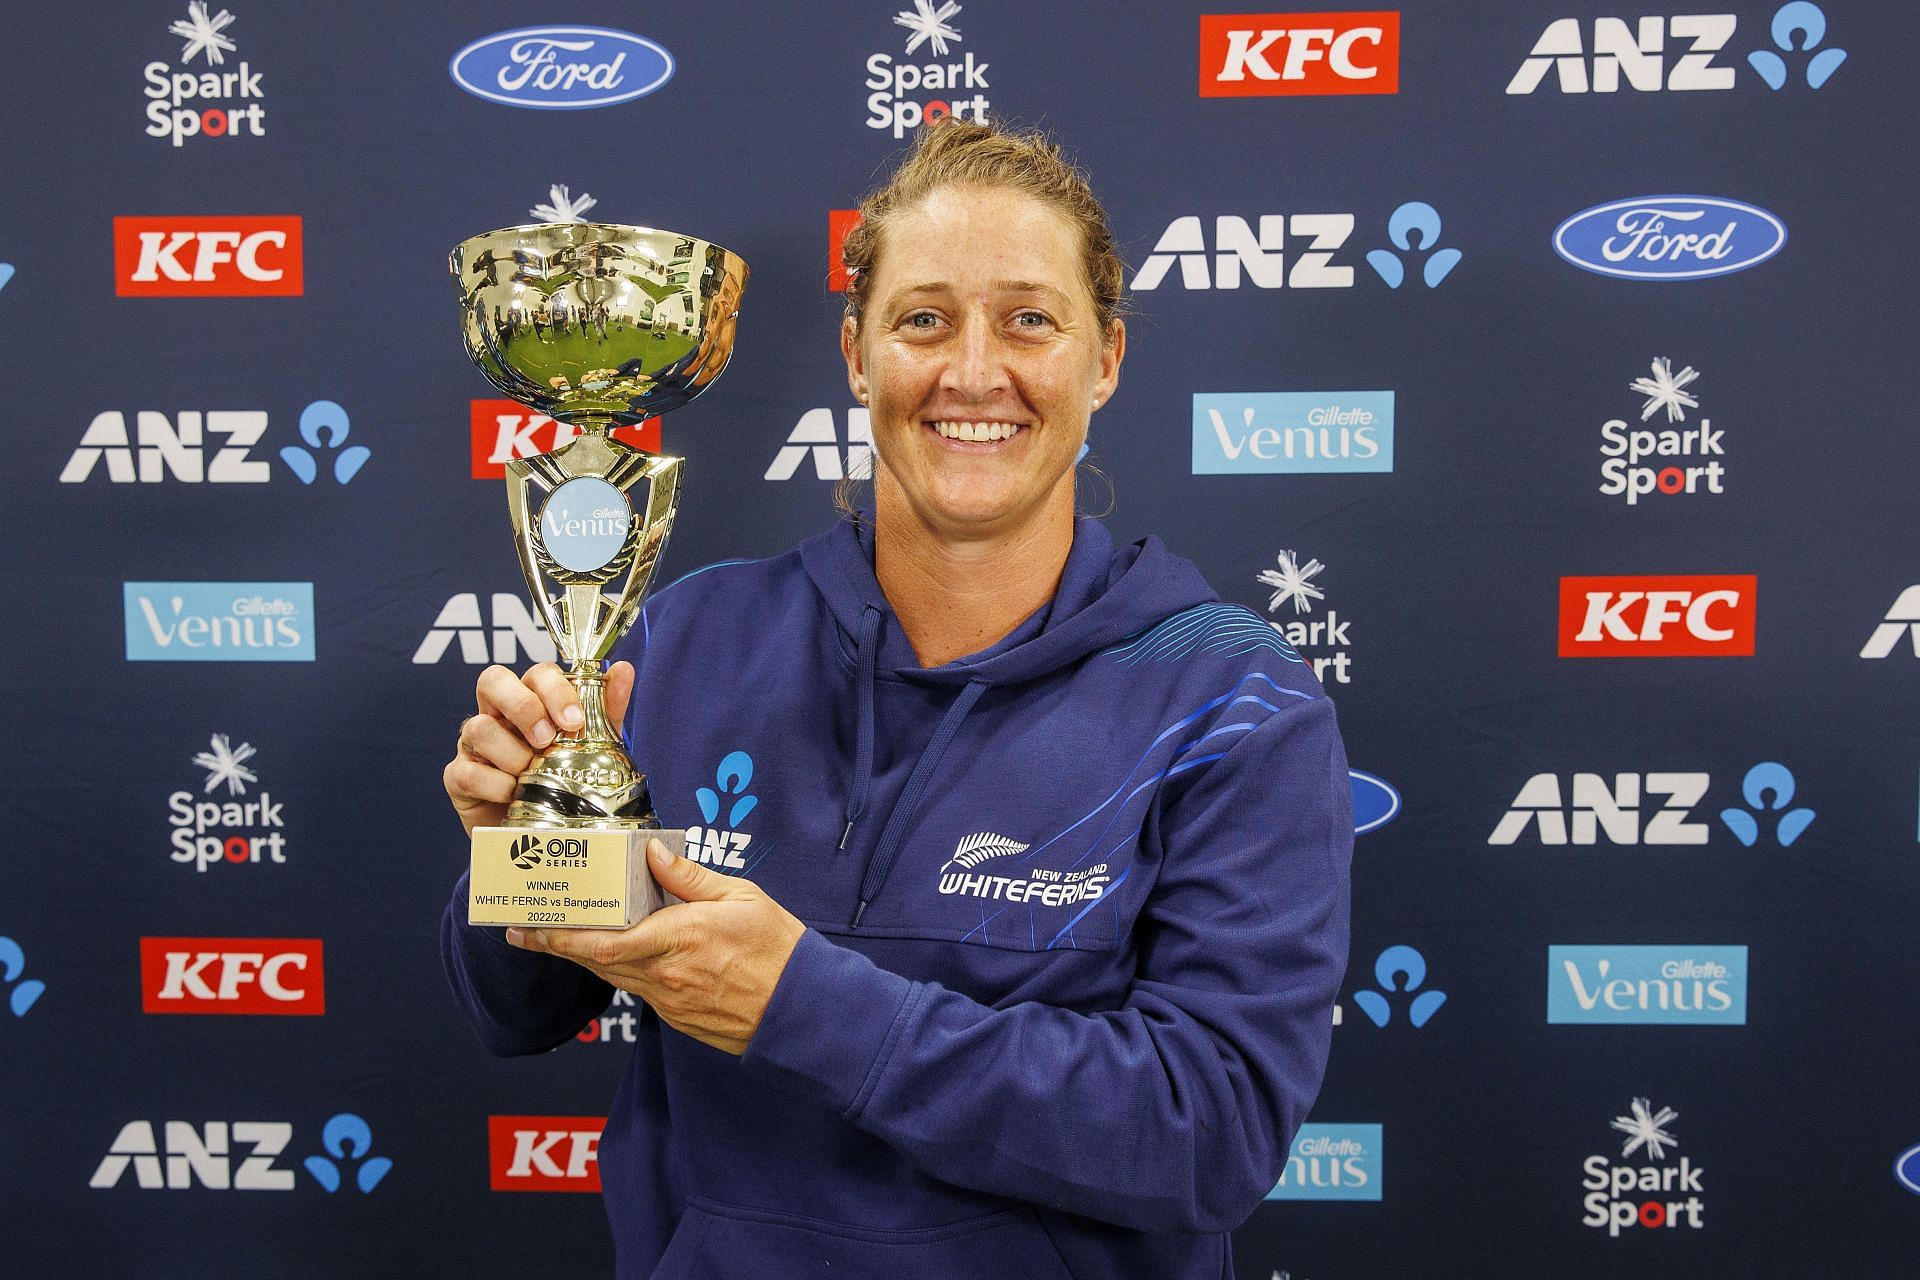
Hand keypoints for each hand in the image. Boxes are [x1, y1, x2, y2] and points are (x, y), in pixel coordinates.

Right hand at [445, 660, 634, 835]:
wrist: (538, 834)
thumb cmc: (562, 780)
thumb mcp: (589, 745)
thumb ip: (604, 709)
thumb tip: (624, 670)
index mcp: (530, 700)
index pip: (534, 673)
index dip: (554, 690)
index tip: (574, 721)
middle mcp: (497, 715)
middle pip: (492, 680)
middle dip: (523, 707)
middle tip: (546, 739)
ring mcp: (473, 745)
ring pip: (478, 727)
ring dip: (512, 754)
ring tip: (532, 776)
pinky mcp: (457, 778)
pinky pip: (466, 772)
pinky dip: (495, 785)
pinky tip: (514, 796)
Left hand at [506, 838, 806, 1055]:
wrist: (801, 1010)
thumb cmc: (778, 950)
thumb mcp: (742, 897)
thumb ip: (691, 877)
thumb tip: (651, 852)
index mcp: (681, 938)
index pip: (606, 942)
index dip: (561, 937)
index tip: (530, 925)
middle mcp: (667, 975)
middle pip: (595, 961)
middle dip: (555, 945)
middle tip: (522, 930)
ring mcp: (669, 1000)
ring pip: (612, 975)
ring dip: (580, 957)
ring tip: (551, 938)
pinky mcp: (677, 1015)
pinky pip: (636, 988)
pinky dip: (614, 968)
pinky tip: (607, 953)